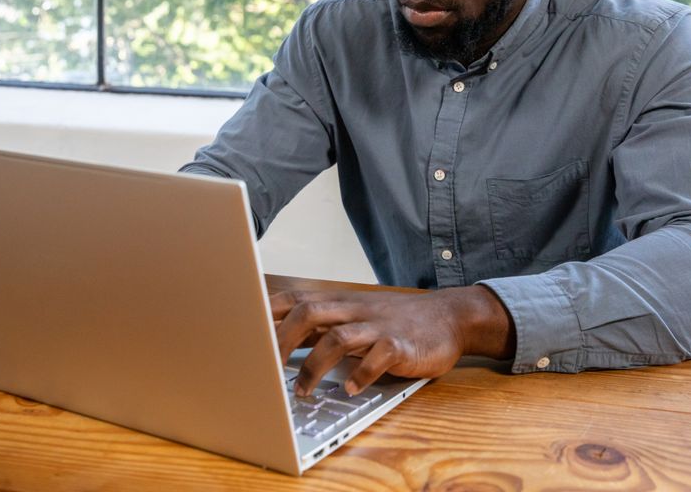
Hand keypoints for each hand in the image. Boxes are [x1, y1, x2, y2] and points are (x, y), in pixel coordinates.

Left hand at [271, 286, 514, 396]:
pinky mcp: (400, 344)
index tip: (242, 333)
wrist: (447, 317)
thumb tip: (276, 338)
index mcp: (339, 302)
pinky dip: (361, 375)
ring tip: (303, 392)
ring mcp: (377, 325)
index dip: (265, 313)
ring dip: (314, 366)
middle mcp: (354, 309)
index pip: (294, 299)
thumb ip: (320, 325)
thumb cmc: (393, 320)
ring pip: (338, 337)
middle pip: (308, 313)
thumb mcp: (354, 316)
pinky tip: (351, 390)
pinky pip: (378, 357)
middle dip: (282, 341)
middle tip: (266, 369)